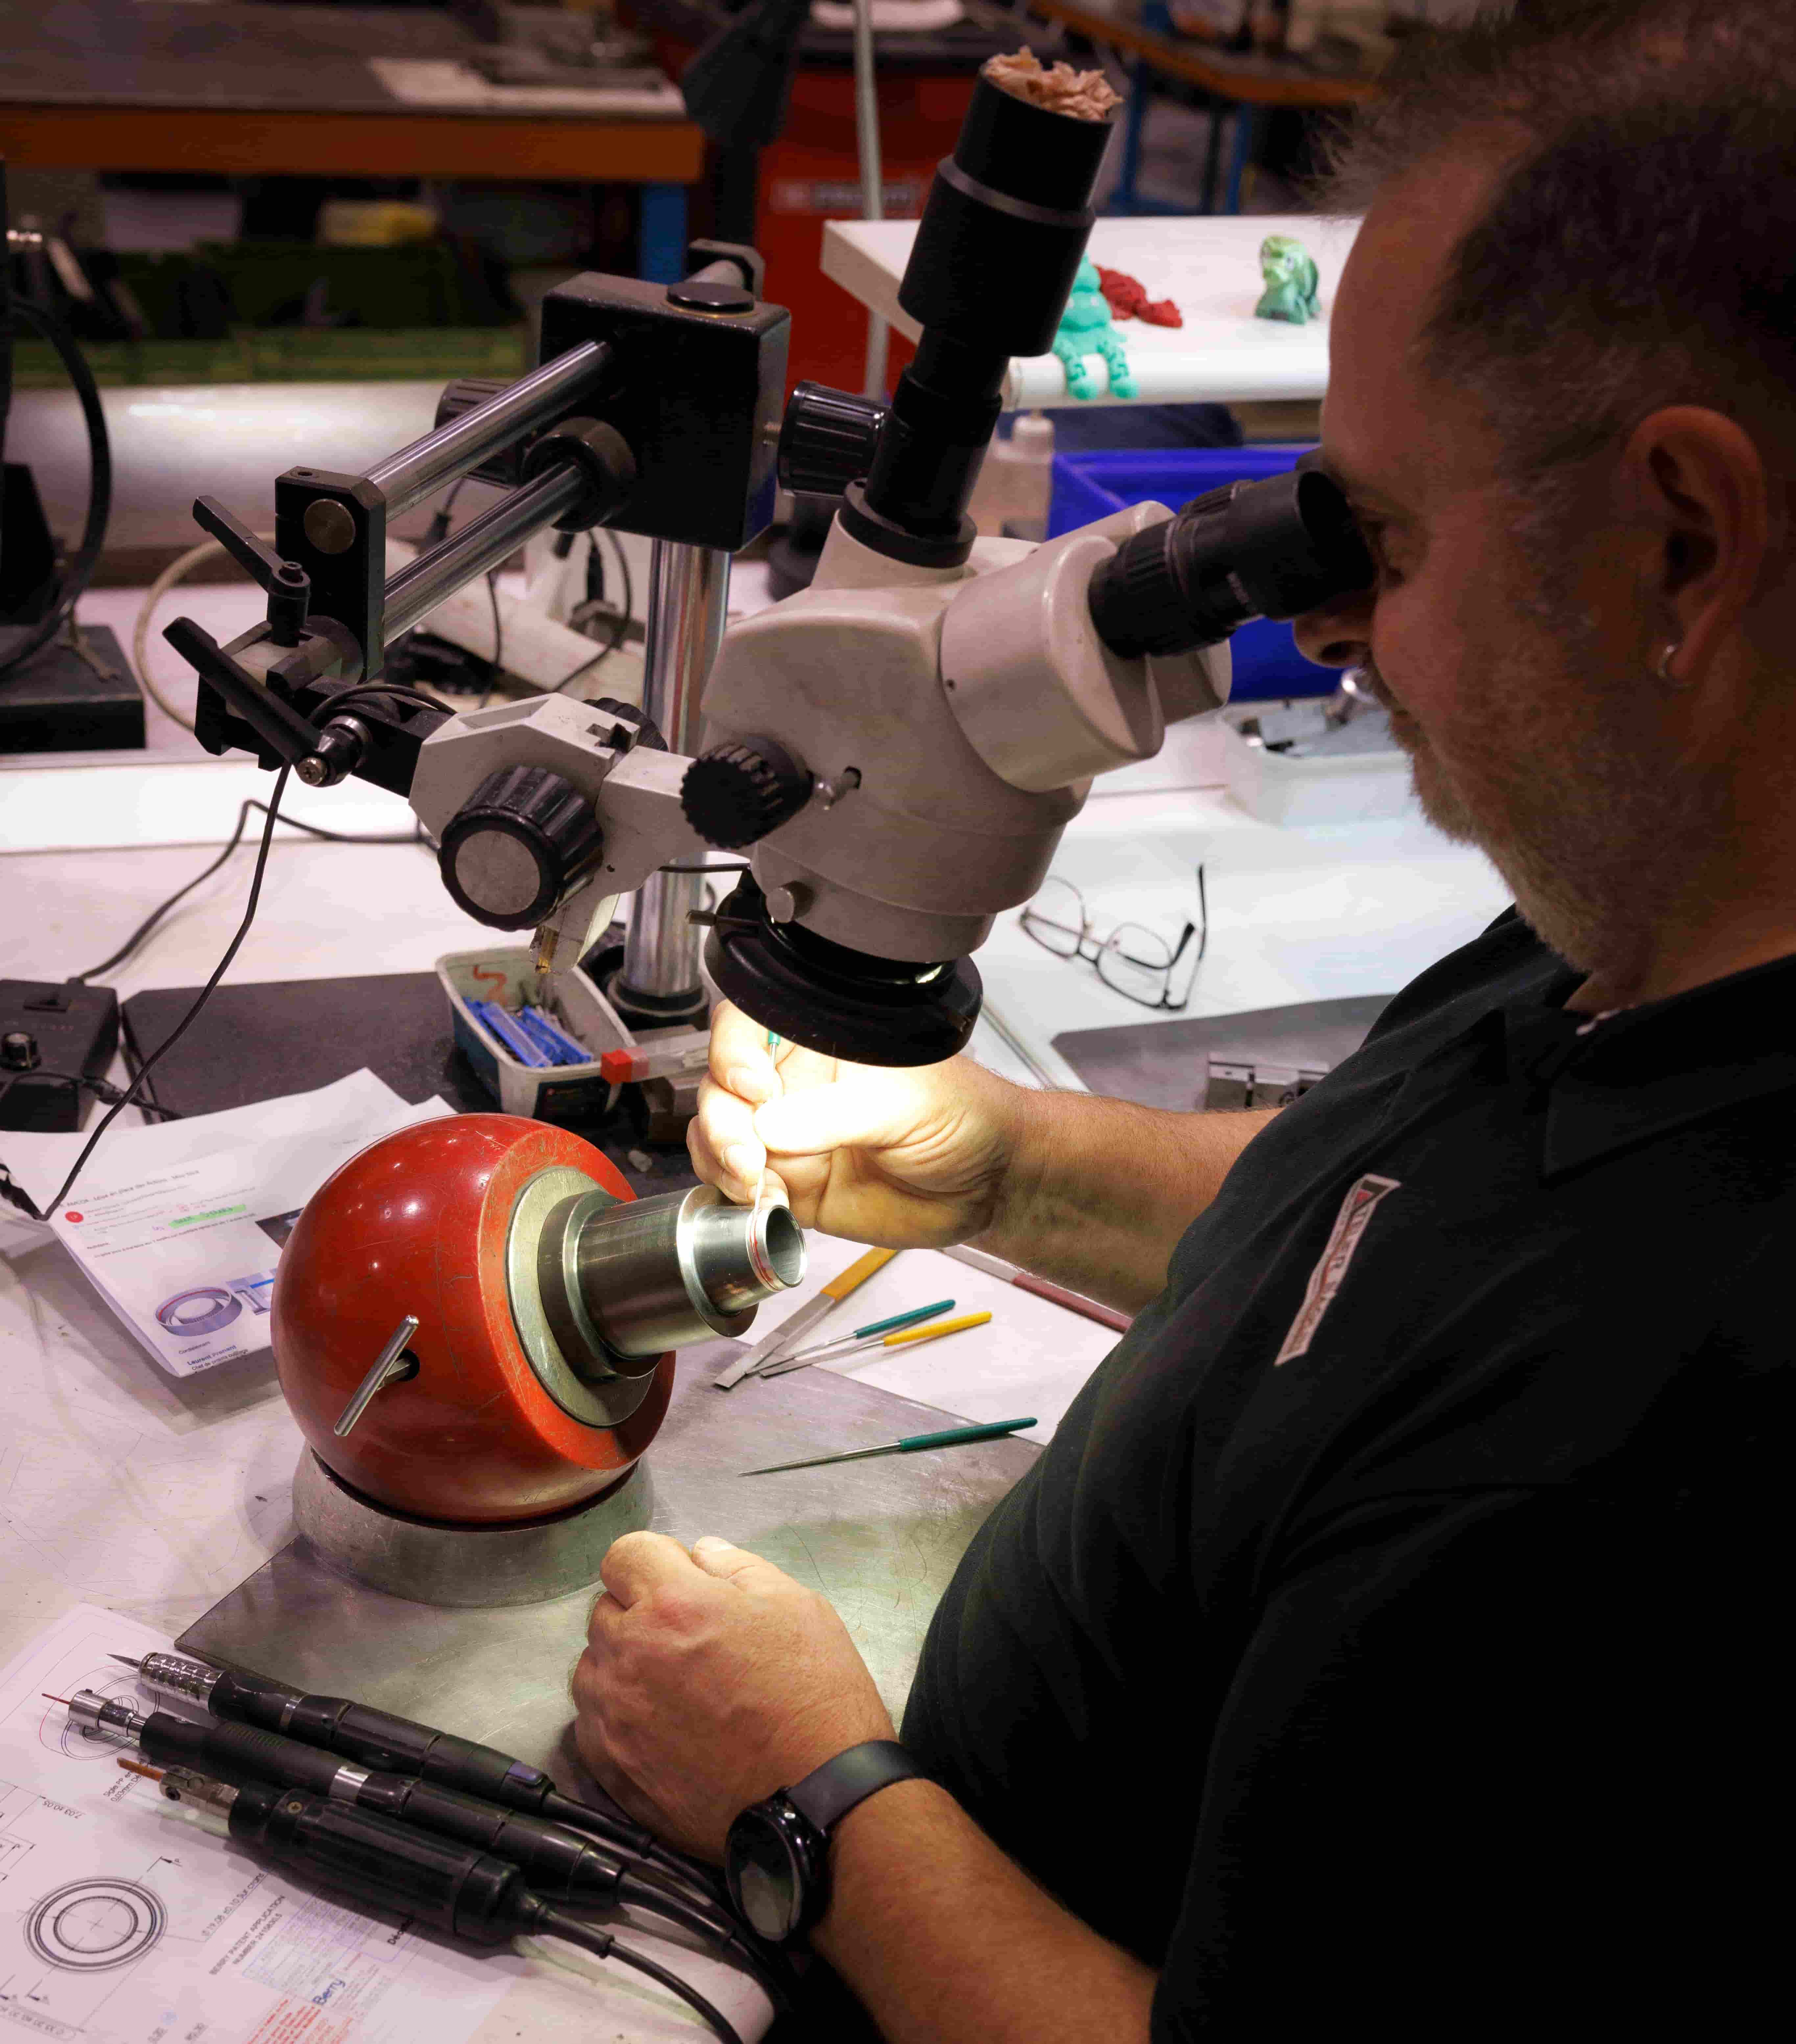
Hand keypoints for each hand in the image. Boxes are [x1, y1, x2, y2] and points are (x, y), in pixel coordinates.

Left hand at [571, 1531, 895, 1860]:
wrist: (816, 1802)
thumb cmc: (814, 1696)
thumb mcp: (796, 1606)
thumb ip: (738, 1567)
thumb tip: (700, 1553)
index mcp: (672, 1604)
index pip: (625, 1554)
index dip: (656, 1561)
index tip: (684, 1581)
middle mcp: (629, 1654)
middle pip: (607, 1609)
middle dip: (643, 1611)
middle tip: (693, 1639)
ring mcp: (613, 1715)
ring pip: (594, 1666)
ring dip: (625, 1664)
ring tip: (678, 1687)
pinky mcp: (610, 1768)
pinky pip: (592, 1722)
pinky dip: (619, 1716)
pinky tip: (665, 1728)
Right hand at [688, 1001, 1028, 1246]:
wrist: (988, 1183)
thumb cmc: (962, 1118)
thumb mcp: (903, 1105)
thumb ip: (833, 1115)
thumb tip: (767, 1127)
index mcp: (818, 1043)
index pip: (748, 1027)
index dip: (734, 1052)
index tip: (754, 1087)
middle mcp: (793, 1085)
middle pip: (720, 1087)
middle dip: (722, 1121)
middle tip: (751, 1156)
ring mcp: (787, 1137)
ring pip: (717, 1137)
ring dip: (722, 1161)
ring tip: (758, 1184)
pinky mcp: (791, 1185)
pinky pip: (738, 1187)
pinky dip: (737, 1197)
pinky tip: (768, 1205)